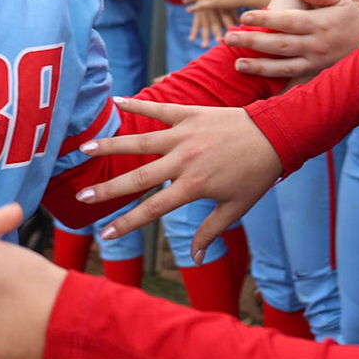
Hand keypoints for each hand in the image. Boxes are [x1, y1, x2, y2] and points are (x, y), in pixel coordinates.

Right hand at [76, 99, 281, 258]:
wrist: (277, 134)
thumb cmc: (257, 175)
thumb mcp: (236, 208)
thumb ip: (211, 232)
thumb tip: (195, 258)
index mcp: (193, 186)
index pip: (151, 209)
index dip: (126, 223)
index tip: (104, 234)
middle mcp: (184, 160)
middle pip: (137, 177)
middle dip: (106, 189)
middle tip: (81, 196)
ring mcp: (185, 134)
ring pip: (140, 141)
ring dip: (110, 145)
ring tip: (84, 147)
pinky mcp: (190, 113)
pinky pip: (158, 109)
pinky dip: (137, 104)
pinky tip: (115, 100)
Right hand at [187, 4, 232, 45]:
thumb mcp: (228, 1)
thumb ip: (234, 13)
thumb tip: (242, 22)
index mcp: (222, 6)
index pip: (227, 16)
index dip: (229, 24)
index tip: (233, 32)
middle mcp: (213, 10)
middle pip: (215, 22)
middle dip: (217, 32)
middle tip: (219, 41)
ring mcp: (204, 12)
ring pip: (204, 25)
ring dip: (205, 36)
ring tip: (205, 46)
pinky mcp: (197, 14)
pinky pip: (195, 23)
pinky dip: (193, 32)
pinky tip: (191, 40)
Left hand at [220, 0, 358, 81]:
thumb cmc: (351, 19)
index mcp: (318, 24)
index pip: (286, 21)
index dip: (265, 19)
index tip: (244, 16)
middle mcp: (314, 44)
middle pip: (279, 44)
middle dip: (252, 42)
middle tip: (228, 39)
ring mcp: (314, 62)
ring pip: (283, 67)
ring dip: (259, 67)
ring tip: (237, 65)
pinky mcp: (314, 73)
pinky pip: (293, 82)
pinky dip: (277, 87)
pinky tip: (258, 90)